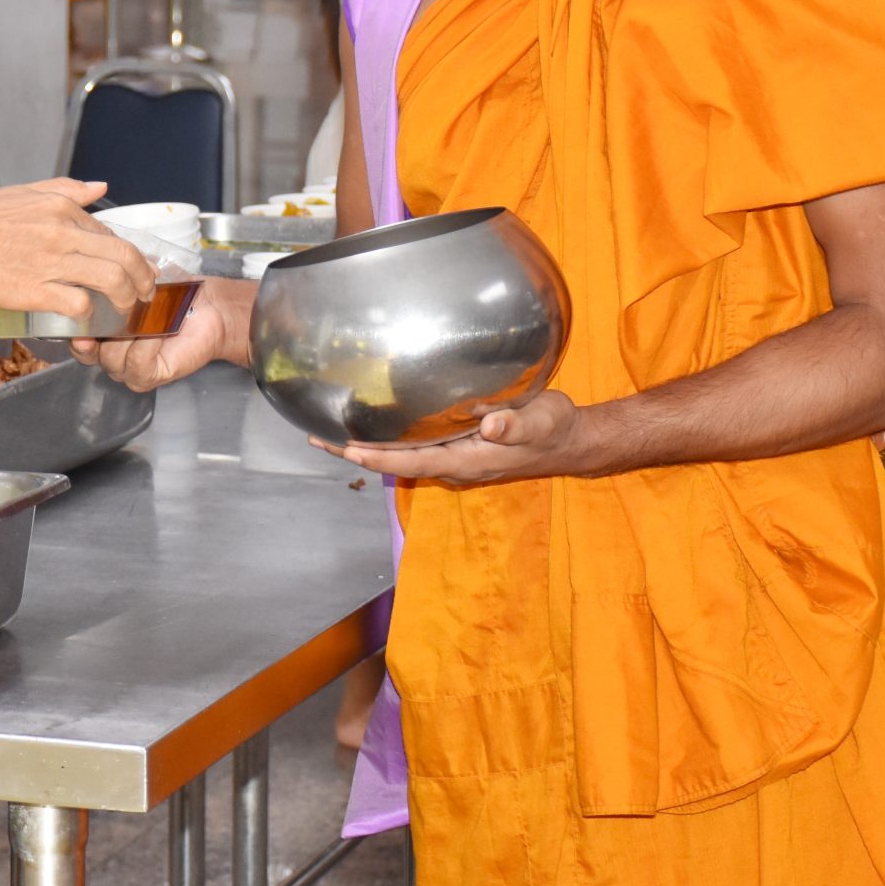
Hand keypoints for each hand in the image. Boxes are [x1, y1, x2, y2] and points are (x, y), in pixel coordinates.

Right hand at [0, 179, 153, 321]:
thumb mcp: (25, 192)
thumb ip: (67, 189)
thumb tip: (101, 186)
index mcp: (62, 207)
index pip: (112, 232)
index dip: (130, 255)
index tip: (136, 270)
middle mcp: (62, 231)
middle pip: (125, 255)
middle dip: (144, 278)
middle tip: (146, 293)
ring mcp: (50, 262)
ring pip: (112, 279)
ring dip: (127, 298)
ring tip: (126, 310)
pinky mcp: (35, 291)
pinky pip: (80, 304)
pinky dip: (91, 315)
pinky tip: (89, 320)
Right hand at [71, 277, 251, 390]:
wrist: (209, 307)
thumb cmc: (174, 293)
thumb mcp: (137, 278)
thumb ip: (113, 276)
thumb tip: (96, 269)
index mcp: (102, 332)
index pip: (75, 335)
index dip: (74, 324)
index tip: (77, 305)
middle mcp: (109, 353)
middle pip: (88, 350)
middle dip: (101, 327)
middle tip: (117, 306)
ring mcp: (127, 368)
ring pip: (110, 358)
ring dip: (129, 333)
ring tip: (147, 315)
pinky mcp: (148, 377)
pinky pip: (136, 364)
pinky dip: (146, 345)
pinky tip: (158, 330)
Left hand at [316, 390, 589, 484]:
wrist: (568, 441)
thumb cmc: (555, 428)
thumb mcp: (543, 421)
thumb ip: (518, 425)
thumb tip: (491, 427)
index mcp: (469, 460)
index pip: (416, 460)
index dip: (382, 455)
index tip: (350, 449)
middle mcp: (455, 464)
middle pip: (397, 461)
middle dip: (358, 452)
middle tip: (317, 438)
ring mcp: (454, 459)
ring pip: (401, 455)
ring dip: (366, 446)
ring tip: (327, 434)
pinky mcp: (456, 449)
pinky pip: (413, 447)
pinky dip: (386, 439)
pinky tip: (369, 427)